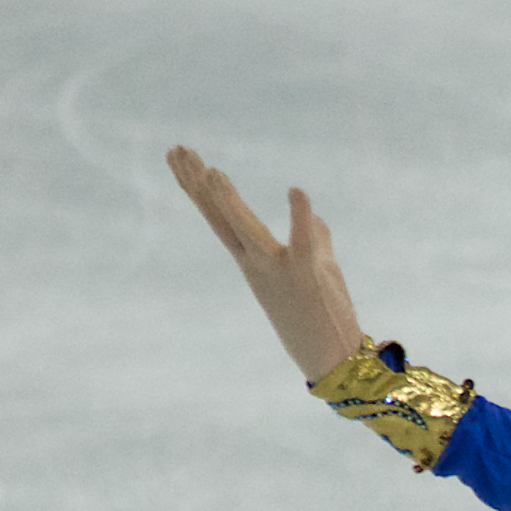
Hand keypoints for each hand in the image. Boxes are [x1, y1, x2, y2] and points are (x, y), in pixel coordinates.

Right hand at [167, 149, 364, 383]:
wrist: (332, 359)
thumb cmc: (322, 317)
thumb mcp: (315, 270)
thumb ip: (314, 239)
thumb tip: (312, 216)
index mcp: (253, 264)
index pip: (219, 220)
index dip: (198, 190)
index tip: (182, 161)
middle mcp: (257, 265)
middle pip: (220, 218)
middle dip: (197, 183)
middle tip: (179, 150)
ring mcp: (278, 269)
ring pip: (246, 229)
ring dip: (227, 202)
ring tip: (211, 172)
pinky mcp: (305, 272)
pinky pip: (303, 239)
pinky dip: (301, 215)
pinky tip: (297, 192)